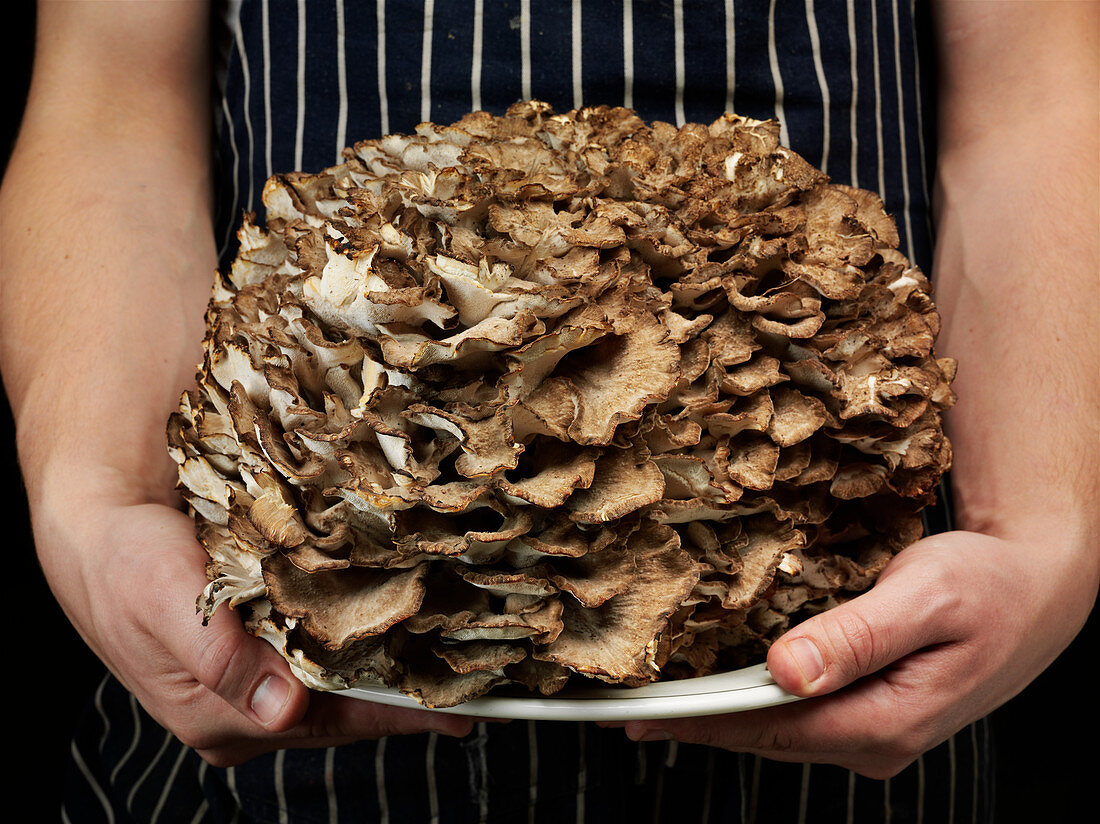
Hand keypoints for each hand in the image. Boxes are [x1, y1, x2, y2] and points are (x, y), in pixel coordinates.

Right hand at [35, 491, 475, 766]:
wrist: (98, 522)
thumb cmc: (121, 564)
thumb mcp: (164, 603)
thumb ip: (221, 658)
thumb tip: (283, 712)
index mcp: (225, 719)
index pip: (333, 722)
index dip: (402, 714)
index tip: (461, 711)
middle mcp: (250, 706)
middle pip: (349, 704)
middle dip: (411, 688)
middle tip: (480, 672)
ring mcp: (260, 674)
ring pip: (344, 674)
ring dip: (396, 658)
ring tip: (458, 645)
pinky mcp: (265, 636)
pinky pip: (329, 641)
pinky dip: (367, 630)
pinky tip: (404, 615)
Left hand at [618, 529, 1095, 777]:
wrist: (1036, 591)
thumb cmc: (988, 586)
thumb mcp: (925, 597)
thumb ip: (856, 636)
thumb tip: (787, 671)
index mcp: (888, 720)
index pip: (773, 729)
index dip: (702, 722)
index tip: (644, 716)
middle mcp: (877, 739)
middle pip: (769, 736)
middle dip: (698, 725)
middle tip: (627, 714)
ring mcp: (875, 730)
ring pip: (782, 728)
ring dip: (721, 716)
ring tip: (658, 705)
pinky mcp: (872, 711)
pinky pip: (800, 715)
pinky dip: (755, 703)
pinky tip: (722, 690)